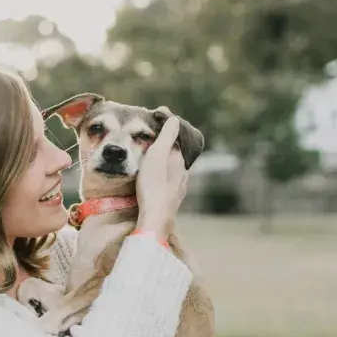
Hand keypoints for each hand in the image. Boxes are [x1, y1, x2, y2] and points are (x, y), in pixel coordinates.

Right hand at [135, 116, 186, 238]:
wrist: (155, 217)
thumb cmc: (153, 185)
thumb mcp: (157, 155)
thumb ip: (167, 137)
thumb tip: (175, 119)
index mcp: (180, 159)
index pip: (176, 140)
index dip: (167, 132)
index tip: (156, 124)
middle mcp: (184, 172)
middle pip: (176, 155)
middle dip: (166, 148)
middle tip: (152, 142)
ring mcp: (180, 187)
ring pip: (174, 170)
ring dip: (165, 163)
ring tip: (153, 160)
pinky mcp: (173, 199)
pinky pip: (169, 182)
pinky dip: (164, 176)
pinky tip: (157, 180)